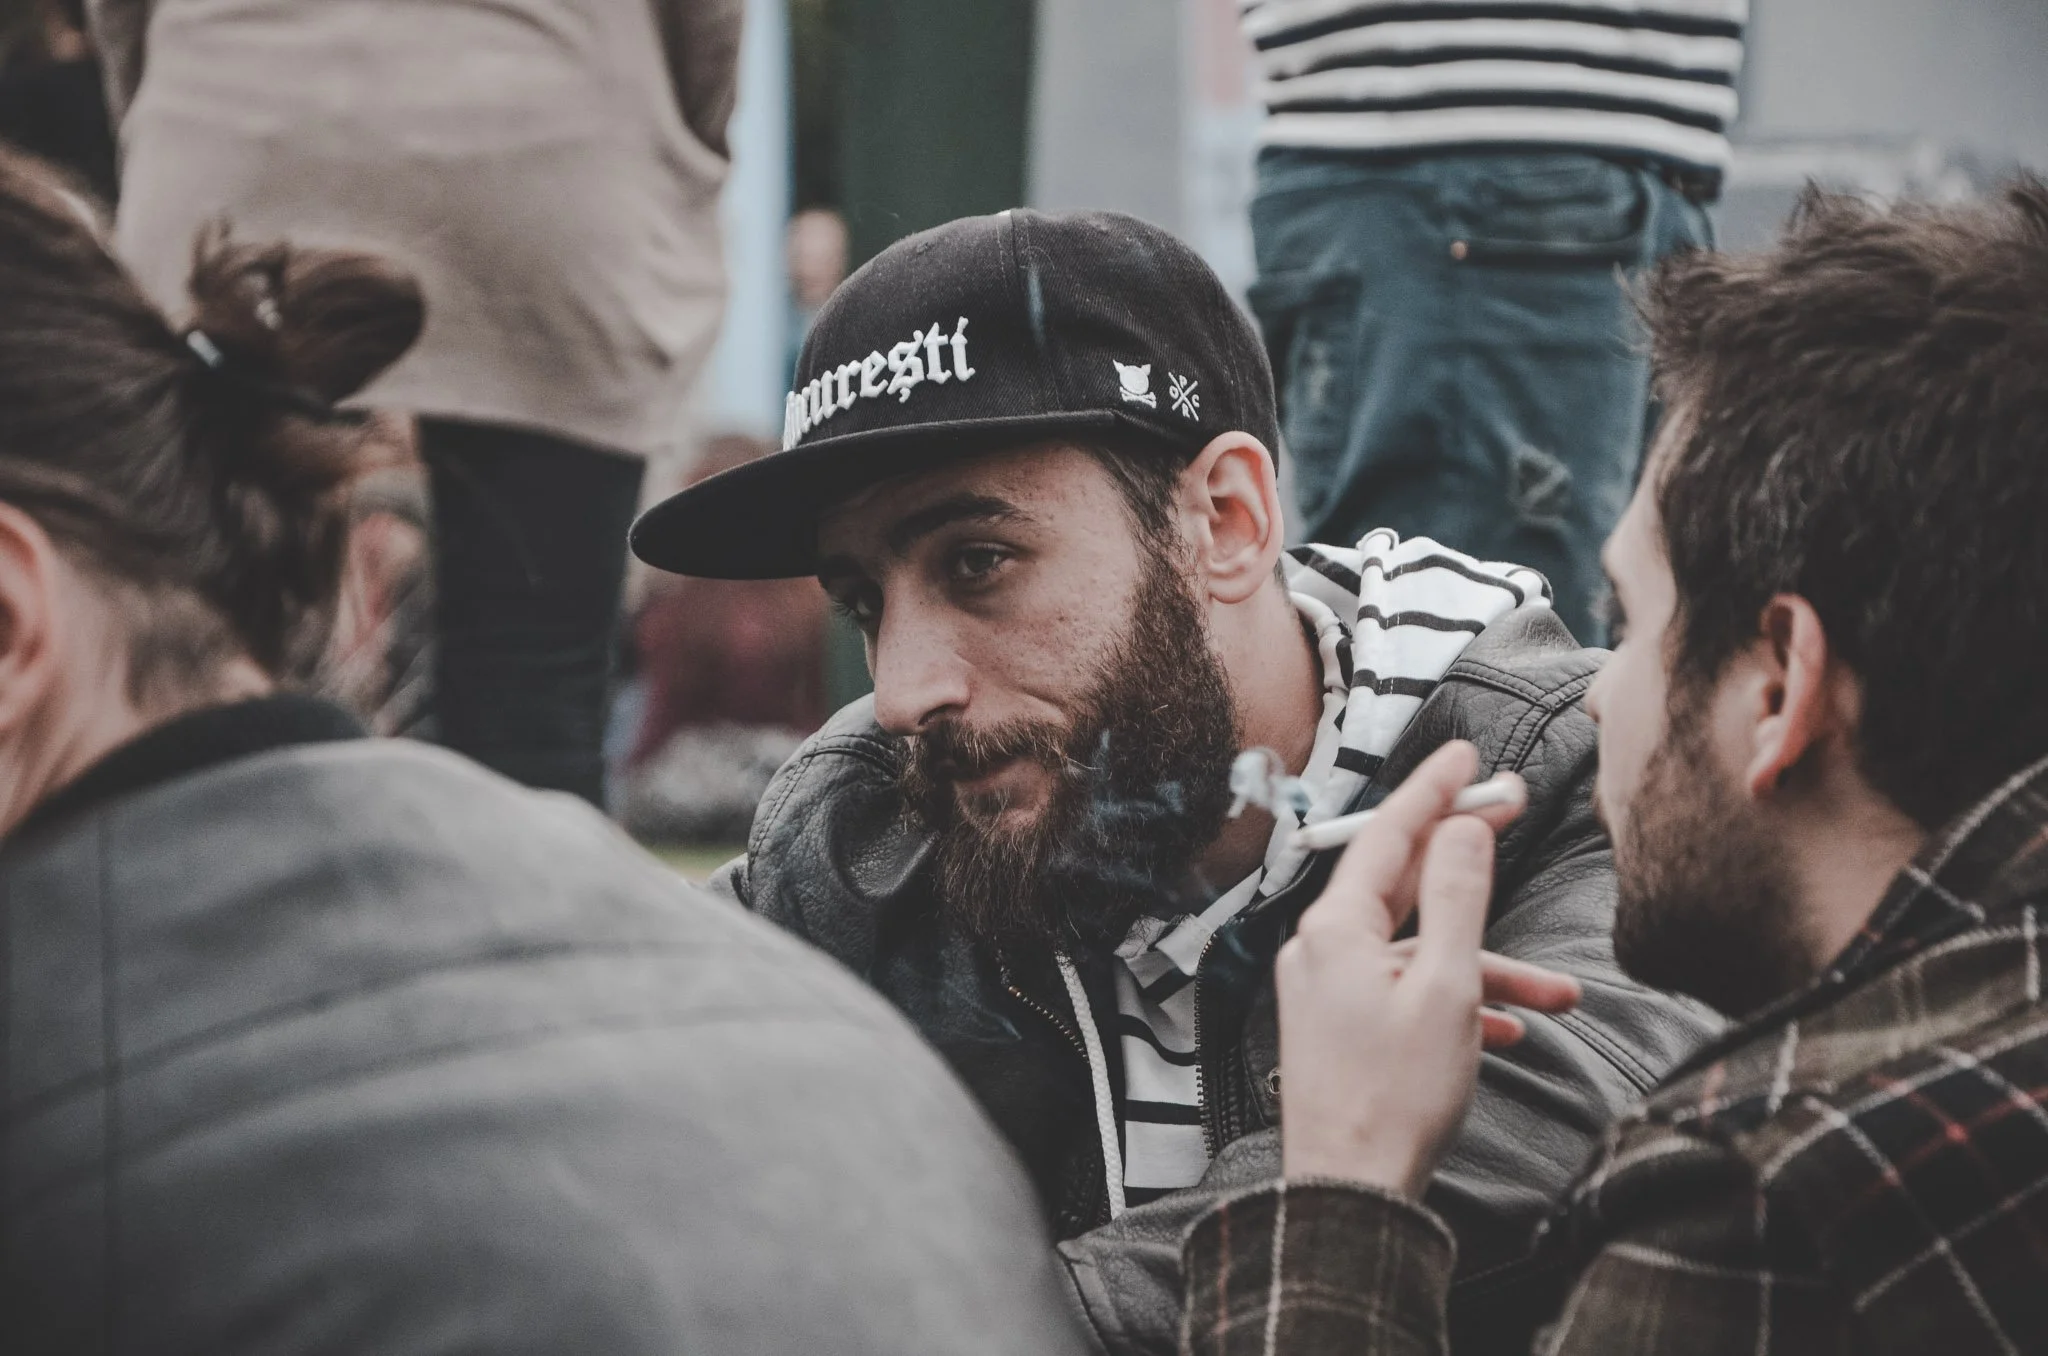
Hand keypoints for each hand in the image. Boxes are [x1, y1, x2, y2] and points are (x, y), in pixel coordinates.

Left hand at [1277, 741, 1580, 1197]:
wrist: (1350, 1195)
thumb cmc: (1395, 1097)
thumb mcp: (1446, 987)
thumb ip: (1458, 899)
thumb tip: (1461, 829)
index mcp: (1336, 928)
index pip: (1387, 833)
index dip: (1432, 788)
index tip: (1467, 753)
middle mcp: (1323, 950)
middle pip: (1403, 883)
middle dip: (1466, 858)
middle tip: (1512, 812)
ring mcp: (1331, 993)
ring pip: (1420, 954)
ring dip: (1488, 968)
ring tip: (1560, 999)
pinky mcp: (1345, 1032)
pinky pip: (1409, 998)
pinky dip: (1459, 1006)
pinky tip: (1508, 1036)